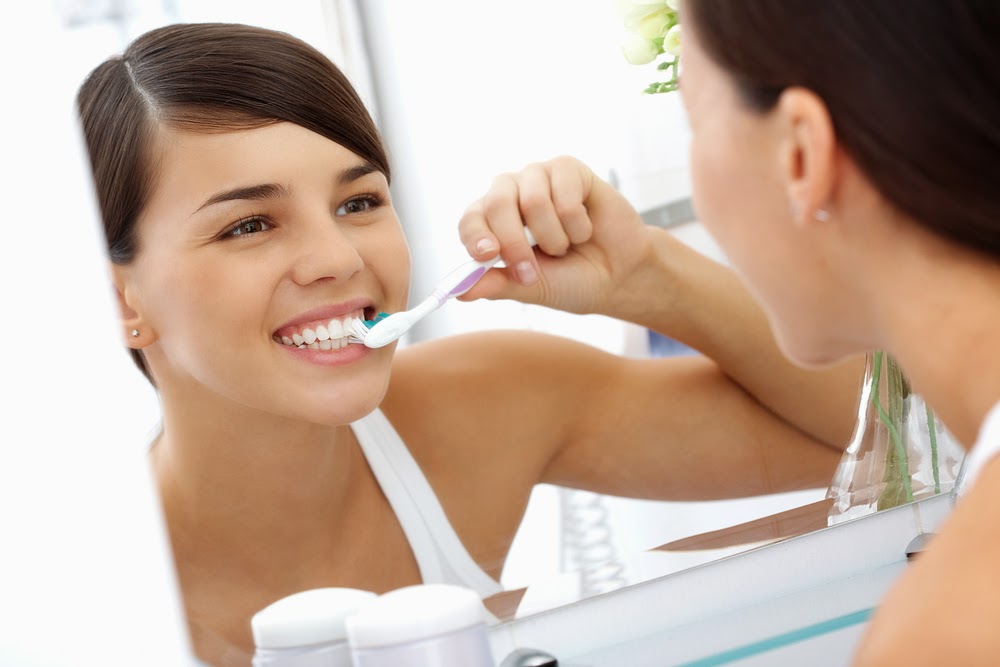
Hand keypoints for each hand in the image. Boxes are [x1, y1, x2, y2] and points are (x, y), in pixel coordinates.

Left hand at [457, 155, 650, 314]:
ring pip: (533, 200)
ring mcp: (539, 179)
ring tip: (566, 246)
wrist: (618, 276)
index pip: (471, 220)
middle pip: (497, 203)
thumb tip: (460, 291)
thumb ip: (497, 285)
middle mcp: (512, 195)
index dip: (476, 236)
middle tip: (531, 271)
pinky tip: (586, 228)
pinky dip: (578, 224)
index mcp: (493, 223)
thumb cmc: (571, 280)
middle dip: (515, 244)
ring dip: (554, 237)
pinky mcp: (568, 170)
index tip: (488, 255)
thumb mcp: (531, 289)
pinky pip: (565, 194)